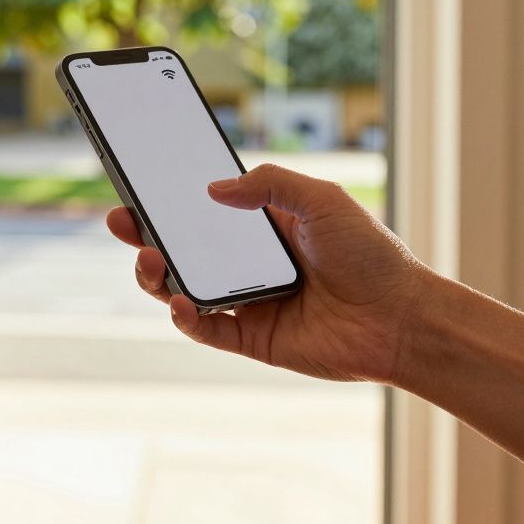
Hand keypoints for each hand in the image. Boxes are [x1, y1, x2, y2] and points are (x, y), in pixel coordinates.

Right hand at [106, 163, 434, 383]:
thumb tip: (213, 190)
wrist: (402, 317)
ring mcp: (248, 302)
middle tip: (121, 220)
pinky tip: (179, 300)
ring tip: (148, 259)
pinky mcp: (253, 339)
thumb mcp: (323, 200)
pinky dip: (184, 316)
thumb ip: (270, 185)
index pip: (205, 210)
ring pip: (183, 288)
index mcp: (264, 227)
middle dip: (144, 234)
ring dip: (155, 274)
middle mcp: (249, 264)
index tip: (138, 184)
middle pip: (182, 249)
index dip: (169, 199)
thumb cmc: (372, 255)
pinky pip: (205, 329)